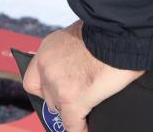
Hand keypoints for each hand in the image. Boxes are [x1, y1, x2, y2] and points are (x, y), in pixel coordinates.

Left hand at [22, 23, 144, 131]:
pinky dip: (81, 129)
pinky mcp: (73, 100)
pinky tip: (88, 129)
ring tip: (89, 107)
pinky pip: (73, 125)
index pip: (32, 80)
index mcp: (48, 50)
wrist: (119, 33)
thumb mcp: (80, 34)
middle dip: (63, 99)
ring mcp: (58, 85)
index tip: (57, 92)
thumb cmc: (108, 31)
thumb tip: (79, 64)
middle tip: (81, 96)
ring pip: (60, 110)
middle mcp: (47, 67)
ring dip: (73, 110)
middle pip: (48, 97)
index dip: (45, 90)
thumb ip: (71, 52)